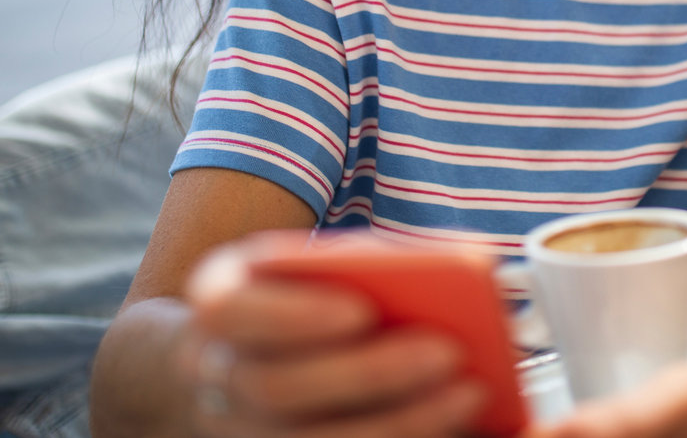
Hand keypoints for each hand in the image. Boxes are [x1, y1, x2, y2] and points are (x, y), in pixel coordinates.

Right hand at [181, 230, 484, 437]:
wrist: (239, 357)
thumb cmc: (296, 297)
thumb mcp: (313, 266)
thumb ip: (358, 266)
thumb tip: (444, 273)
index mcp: (218, 306)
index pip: (231, 311)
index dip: (292, 314)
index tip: (363, 308)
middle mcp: (217, 376)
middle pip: (279, 388)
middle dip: (368, 372)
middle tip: (448, 350)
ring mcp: (241, 431)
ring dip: (397, 423)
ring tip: (468, 394)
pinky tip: (451, 427)